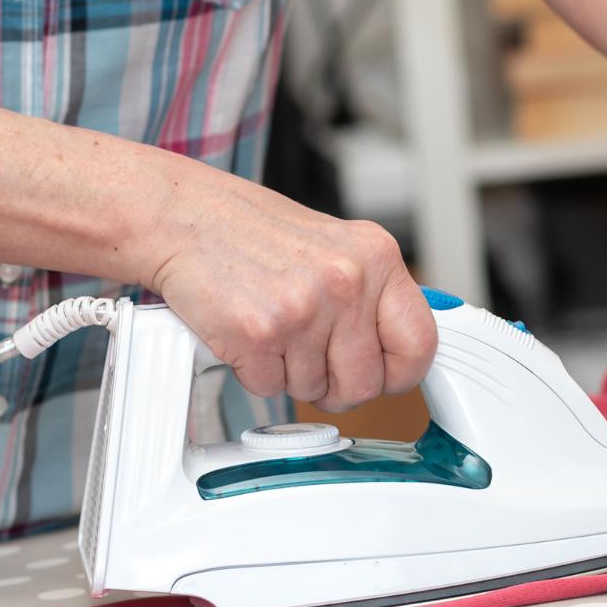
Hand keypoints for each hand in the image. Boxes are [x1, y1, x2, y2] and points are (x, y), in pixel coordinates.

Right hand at [145, 168, 435, 412]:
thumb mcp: (336, 248)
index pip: (420, 343)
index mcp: (376, 256)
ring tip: (273, 328)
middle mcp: (347, 281)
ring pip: (315, 390)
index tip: (382, 373)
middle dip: (337, 383)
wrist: (186, 217)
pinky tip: (248, 332)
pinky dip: (256, 372)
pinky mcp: (258, 334)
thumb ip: (371, 296)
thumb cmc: (254, 232)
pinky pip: (270, 388)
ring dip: (291, 373)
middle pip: (366, 384)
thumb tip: (400, 349)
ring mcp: (303, 309)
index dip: (399, 371)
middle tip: (311, 356)